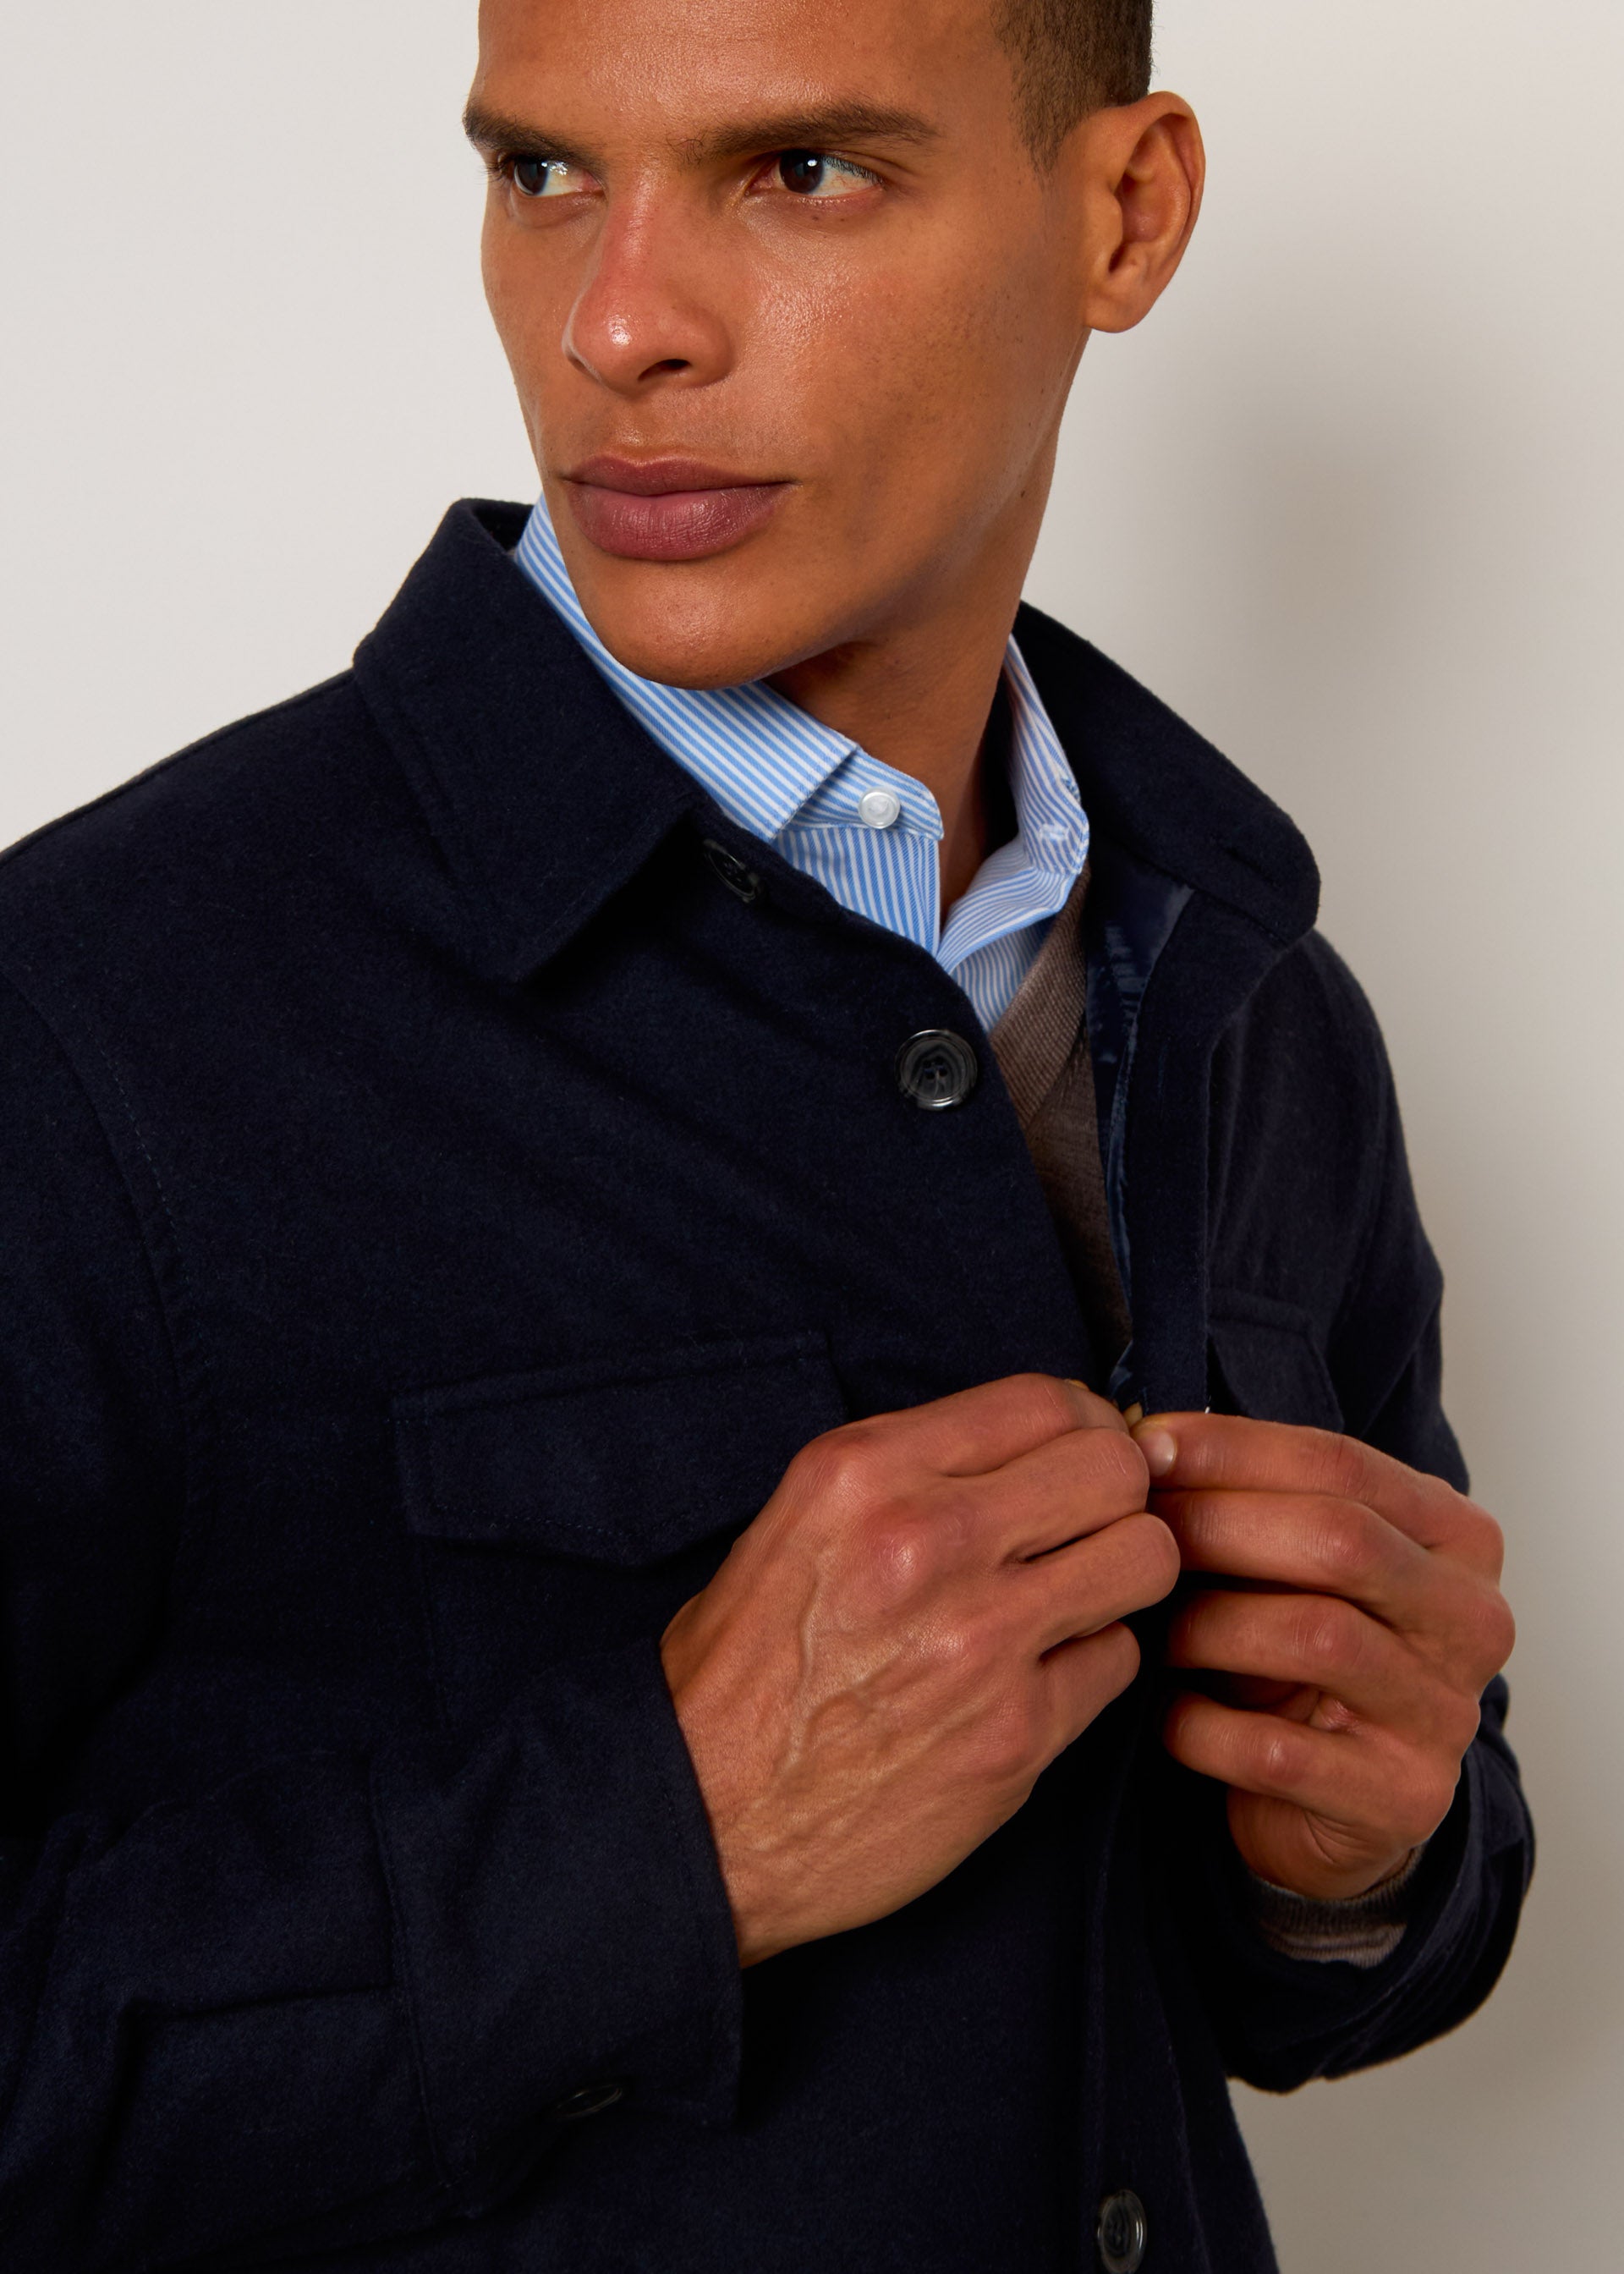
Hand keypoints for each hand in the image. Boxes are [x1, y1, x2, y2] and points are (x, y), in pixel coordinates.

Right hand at [661, 1375, 1178, 1965]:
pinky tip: (1038, 1677)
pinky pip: (1117, 1660)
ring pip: (1144, 1557)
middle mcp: (929, 1538)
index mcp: (867, 1470)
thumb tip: (1030, 1451)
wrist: (703, 1816)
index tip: (1077, 1457)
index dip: (1083, 1426)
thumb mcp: (799, 1518)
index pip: (1044, 1399)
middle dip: (1118, 1494)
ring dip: (1123, 1574)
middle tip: (1088, 1528)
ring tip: (1077, 1597)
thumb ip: (912, 1472)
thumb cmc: (744, 1667)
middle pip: (1114, 1467)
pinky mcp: (1017, 1733)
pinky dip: (1090, 1664)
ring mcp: (981, 1638)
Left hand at [1137, 1415, 1514, 1898]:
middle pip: (1339, 1540)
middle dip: (1218, 1525)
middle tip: (1137, 1532)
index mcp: (1455, 1537)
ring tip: (1156, 1630)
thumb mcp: (1294, 1562)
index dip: (1233, 1448)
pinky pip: (1275, 1751)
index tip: (1144, 1447)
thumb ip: (1251, 1497)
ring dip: (1207, 1626)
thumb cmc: (1299, 1652)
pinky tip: (1169, 1715)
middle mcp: (1471, 1619)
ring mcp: (1444, 1714)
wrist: (1335, 1804)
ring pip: (1313, 1637)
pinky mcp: (1399, 1799)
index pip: (1343, 1463)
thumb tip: (1146, 1440)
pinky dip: (1201, 1725)